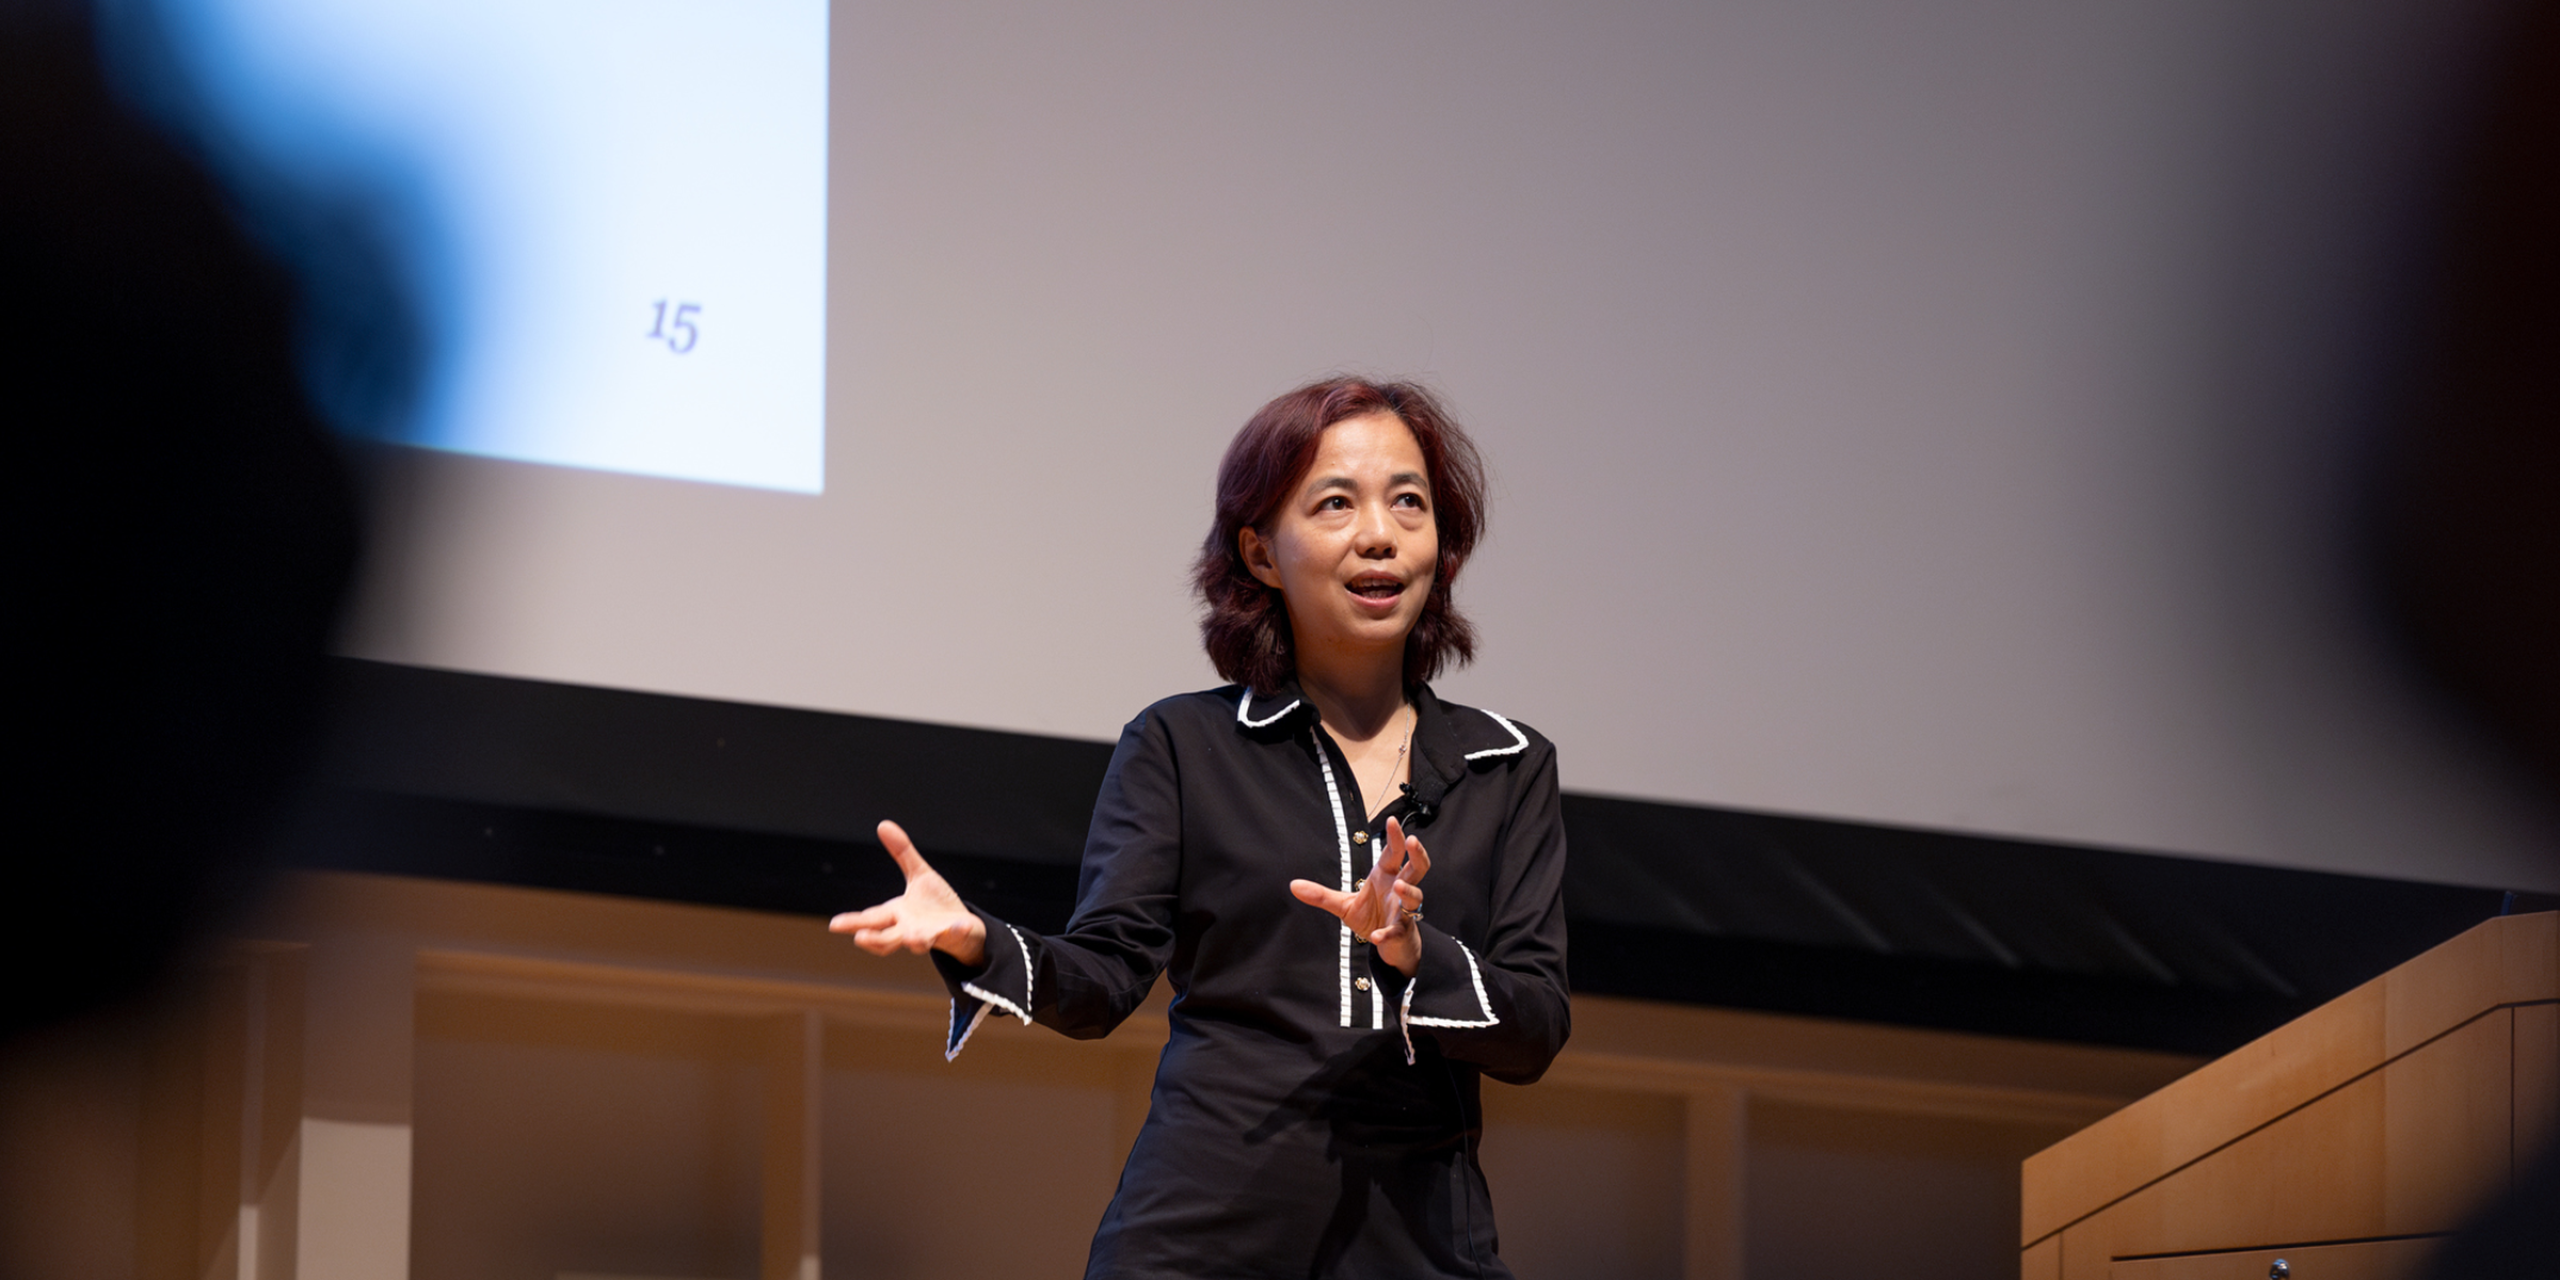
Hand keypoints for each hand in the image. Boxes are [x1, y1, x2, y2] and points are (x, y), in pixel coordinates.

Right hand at [827, 820, 987, 965]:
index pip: (871, 918)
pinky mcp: (955, 934)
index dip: (852, 922)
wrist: (964, 928)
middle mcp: (909, 929)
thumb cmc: (935, 905)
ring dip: (916, 941)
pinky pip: (955, 934)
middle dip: (874, 939)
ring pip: (918, 942)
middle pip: (887, 937)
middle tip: (860, 938)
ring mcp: (931, 934)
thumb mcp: (919, 875)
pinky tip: (958, 925)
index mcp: (897, 914)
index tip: (834, 925)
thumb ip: (902, 853)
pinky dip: (956, 930)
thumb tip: (883, 825)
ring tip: (913, 939)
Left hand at [1289, 816, 1432, 975]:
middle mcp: (1398, 890)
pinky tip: (1377, 936)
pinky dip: (1387, 934)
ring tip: (1398, 885)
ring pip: (1415, 897)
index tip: (1392, 820)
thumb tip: (1293, 885)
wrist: (1389, 946)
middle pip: (1417, 869)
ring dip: (1408, 890)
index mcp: (1386, 877)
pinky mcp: (1400, 932)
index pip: (1394, 852)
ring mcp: (1403, 911)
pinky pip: (1397, 931)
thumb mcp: (1344, 904)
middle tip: (1412, 841)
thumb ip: (1321, 894)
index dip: (1395, 837)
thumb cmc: (1372, 917)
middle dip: (1417, 854)